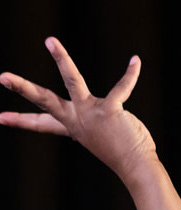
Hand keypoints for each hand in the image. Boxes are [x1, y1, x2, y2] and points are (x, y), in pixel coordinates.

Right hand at [0, 37, 156, 182]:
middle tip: (2, 77)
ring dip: (61, 59)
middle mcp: (78, 118)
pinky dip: (130, 74)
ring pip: (72, 81)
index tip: (0, 118)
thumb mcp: (98, 137)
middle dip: (23, 88)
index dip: (20, 121)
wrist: (137, 168)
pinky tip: (135, 61)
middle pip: (45, 100)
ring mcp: (93, 113)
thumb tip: (83, 122)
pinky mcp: (111, 110)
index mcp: (73, 126)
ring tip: (50, 41)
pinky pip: (122, 87)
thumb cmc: (122, 154)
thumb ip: (89, 124)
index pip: (42, 124)